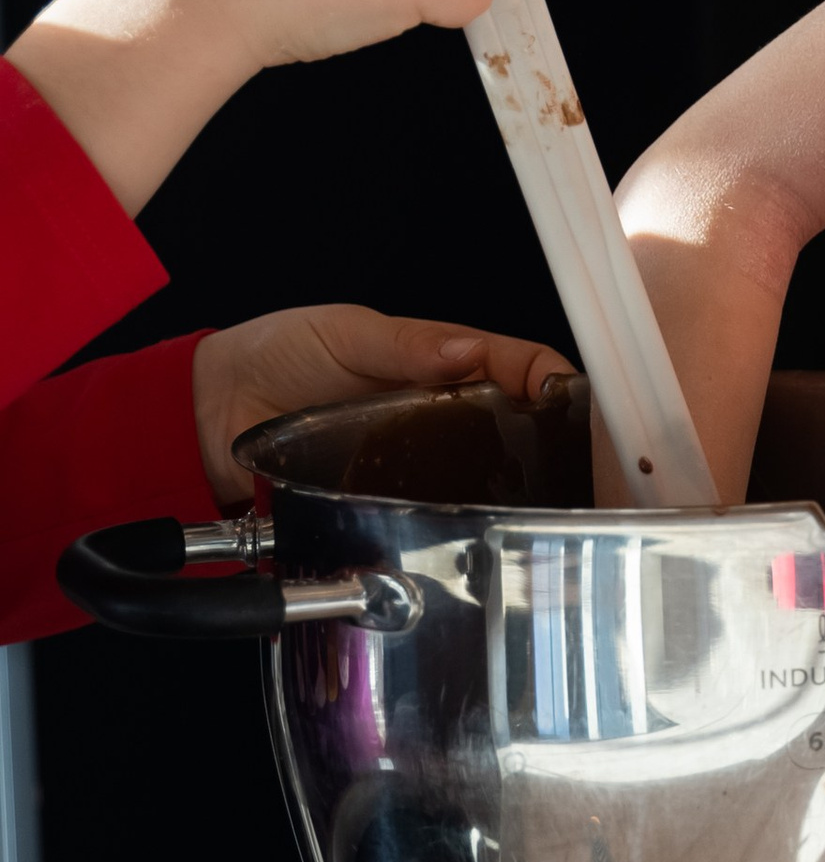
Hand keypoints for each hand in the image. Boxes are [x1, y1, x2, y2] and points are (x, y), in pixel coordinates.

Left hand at [192, 307, 572, 503]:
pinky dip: (457, 519)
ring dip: (513, 486)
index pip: (515, 365)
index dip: (551, 380)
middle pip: (514, 427)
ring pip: (481, 475)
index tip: (570, 400)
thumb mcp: (343, 333)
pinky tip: (477, 528)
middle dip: (552, 441)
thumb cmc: (276, 351)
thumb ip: (405, 344)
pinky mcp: (382, 497)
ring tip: (543, 501)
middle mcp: (435, 412)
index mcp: (438, 360)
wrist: (208, 406)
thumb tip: (468, 350)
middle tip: (578, 460)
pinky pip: (429, 511)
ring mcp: (412, 458)